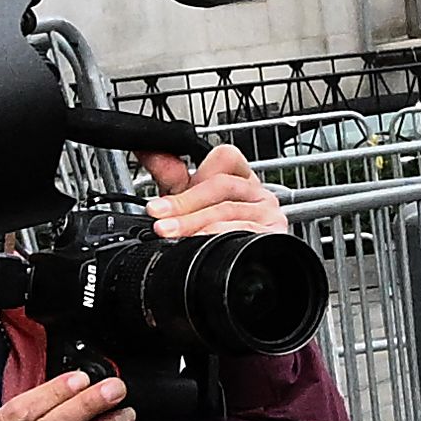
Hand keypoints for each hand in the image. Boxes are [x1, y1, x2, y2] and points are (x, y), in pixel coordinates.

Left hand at [143, 143, 287, 242]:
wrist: (248, 268)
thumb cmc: (220, 231)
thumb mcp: (193, 203)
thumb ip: (173, 178)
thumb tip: (148, 152)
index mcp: (241, 178)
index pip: (225, 157)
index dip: (195, 168)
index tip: (164, 190)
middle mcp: (258, 193)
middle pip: (221, 185)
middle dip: (184, 201)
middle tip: (158, 215)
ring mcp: (268, 214)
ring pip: (228, 210)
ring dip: (193, 221)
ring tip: (169, 232)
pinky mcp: (273, 236)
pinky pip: (243, 231)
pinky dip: (217, 235)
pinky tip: (199, 241)